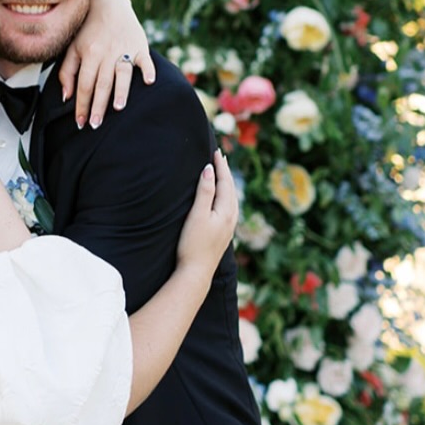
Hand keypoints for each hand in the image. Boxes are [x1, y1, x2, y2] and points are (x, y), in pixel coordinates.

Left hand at [57, 0, 154, 129]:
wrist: (106, 3)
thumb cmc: (86, 30)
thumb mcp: (71, 48)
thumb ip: (66, 72)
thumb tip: (66, 96)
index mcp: (88, 54)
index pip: (84, 84)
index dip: (81, 105)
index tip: (80, 122)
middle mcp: (106, 53)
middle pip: (102, 83)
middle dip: (98, 106)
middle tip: (96, 125)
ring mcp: (124, 48)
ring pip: (122, 73)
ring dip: (121, 91)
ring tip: (118, 108)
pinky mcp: (139, 45)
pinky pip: (145, 59)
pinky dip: (148, 70)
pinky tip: (148, 82)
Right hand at [176, 151, 238, 279]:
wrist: (196, 273)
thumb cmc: (193, 244)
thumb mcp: (197, 215)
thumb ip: (204, 192)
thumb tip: (209, 170)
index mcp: (226, 211)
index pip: (225, 182)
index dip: (220, 166)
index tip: (216, 152)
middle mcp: (231, 218)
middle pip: (231, 189)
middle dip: (225, 173)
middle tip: (220, 158)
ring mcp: (228, 227)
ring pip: (231, 199)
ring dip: (226, 184)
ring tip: (222, 174)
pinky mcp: (223, 234)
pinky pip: (229, 208)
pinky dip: (226, 196)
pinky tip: (222, 200)